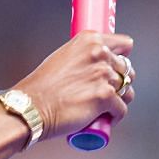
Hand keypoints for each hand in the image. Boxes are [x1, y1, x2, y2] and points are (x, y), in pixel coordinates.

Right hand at [12, 30, 134, 141]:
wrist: (32, 106)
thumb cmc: (42, 86)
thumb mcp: (63, 56)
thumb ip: (83, 55)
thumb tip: (96, 63)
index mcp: (90, 40)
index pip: (124, 44)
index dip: (122, 57)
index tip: (118, 66)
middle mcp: (99, 53)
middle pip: (127, 69)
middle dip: (119, 81)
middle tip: (107, 91)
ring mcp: (103, 74)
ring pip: (127, 90)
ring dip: (119, 100)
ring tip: (105, 107)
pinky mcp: (105, 96)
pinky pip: (121, 109)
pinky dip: (115, 116)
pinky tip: (106, 118)